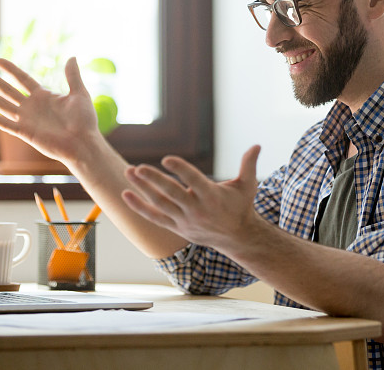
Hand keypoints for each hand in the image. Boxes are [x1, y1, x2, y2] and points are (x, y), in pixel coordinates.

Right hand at [0, 57, 100, 163]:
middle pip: (8, 90)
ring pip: (2, 104)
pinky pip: (5, 124)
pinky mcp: (25, 132)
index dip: (11, 70)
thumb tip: (72, 57)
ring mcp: (27, 120)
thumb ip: (72, 76)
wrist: (83, 143)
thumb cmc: (84, 121)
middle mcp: (32, 107)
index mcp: (44, 97)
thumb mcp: (79, 94)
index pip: (23, 79)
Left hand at [121, 145, 261, 249]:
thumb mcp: (248, 185)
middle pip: (171, 194)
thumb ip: (249, 164)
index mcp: (212, 196)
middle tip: (137, 168)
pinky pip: (154, 217)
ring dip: (142, 189)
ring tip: (128, 173)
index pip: (193, 181)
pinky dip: (139, 207)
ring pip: (159, 204)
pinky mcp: (177, 227)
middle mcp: (196, 209)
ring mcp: (185, 220)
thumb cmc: (241, 206)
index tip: (166, 158)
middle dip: (154, 180)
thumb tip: (258, 145)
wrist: (238, 238)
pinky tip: (126, 195)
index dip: (180, 169)